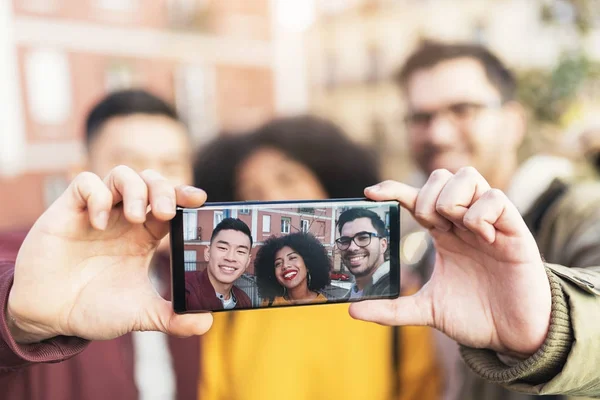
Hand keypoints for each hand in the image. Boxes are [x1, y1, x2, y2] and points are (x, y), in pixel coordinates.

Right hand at [8, 166, 212, 343]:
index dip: (185, 196)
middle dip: (163, 189)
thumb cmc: (94, 308)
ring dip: (135, 189)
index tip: (200, 200)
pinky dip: (98, 195)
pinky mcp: (68, 210)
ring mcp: (98, 211)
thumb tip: (205, 324)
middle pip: (151, 182)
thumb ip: (172, 317)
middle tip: (165, 213)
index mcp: (145, 236)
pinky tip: (100, 222)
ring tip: (135, 217)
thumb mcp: (139, 314)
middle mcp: (124, 218)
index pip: (171, 204)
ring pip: (122, 175)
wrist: (49, 315)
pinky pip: (86, 182)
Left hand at [349, 167, 550, 358]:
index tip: (370, 193)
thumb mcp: (429, 310)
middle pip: (442, 177)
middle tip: (430, 225)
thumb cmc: (476, 316)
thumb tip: (353, 311)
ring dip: (451, 198)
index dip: (394, 189)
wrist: (515, 335)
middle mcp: (464, 222)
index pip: (417, 198)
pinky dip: (480, 212)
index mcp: (444, 234)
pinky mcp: (514, 229)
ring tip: (454, 227)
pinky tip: (480, 236)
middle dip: (427, 195)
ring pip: (468, 176)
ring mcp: (490, 222)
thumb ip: (392, 310)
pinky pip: (496, 198)